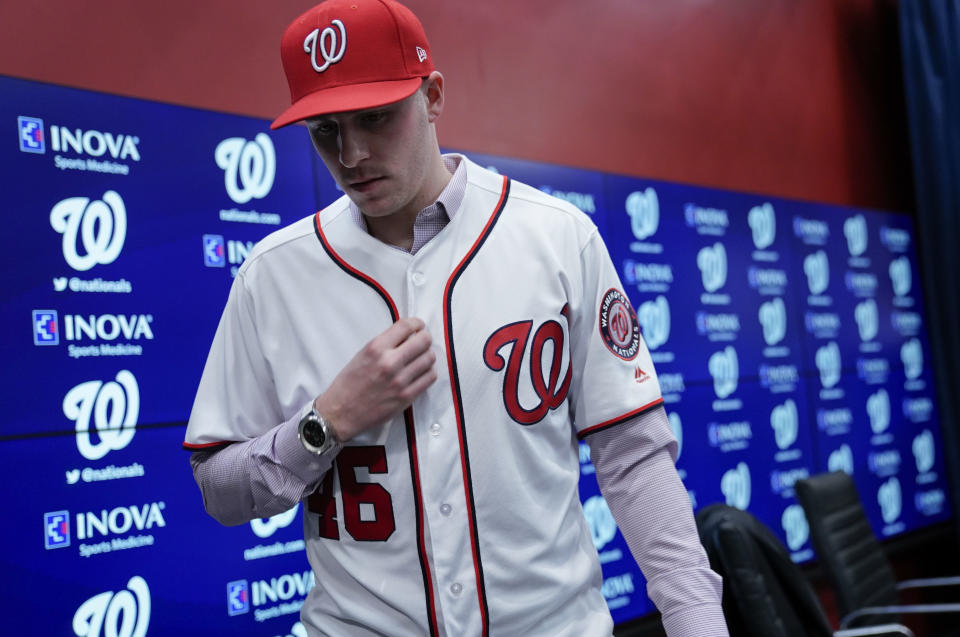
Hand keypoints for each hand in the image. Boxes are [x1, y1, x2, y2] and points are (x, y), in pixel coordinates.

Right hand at [314, 317, 436, 440]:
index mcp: (376, 348)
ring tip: (420, 359)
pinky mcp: (407, 396)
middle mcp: (389, 362)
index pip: (406, 326)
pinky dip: (428, 372)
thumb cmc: (349, 384)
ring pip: (430, 359)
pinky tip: (420, 373)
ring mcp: (400, 380)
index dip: (417, 323)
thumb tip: (408, 336)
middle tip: (422, 342)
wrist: (341, 412)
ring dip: (427, 356)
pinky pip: (430, 377)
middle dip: (425, 338)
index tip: (418, 326)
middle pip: (424, 341)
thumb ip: (385, 344)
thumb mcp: (362, 355)